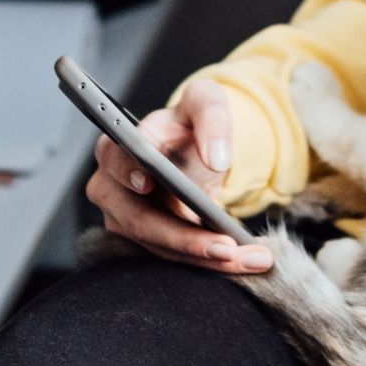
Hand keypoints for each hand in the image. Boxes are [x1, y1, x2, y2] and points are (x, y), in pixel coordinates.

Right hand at [83, 78, 272, 273]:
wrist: (193, 151)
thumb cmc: (191, 124)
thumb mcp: (206, 102)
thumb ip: (212, 118)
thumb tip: (216, 157)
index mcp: (118, 146)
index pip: (120, 160)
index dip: (131, 172)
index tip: (149, 183)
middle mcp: (111, 186)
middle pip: (141, 220)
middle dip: (186, 239)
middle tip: (229, 248)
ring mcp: (123, 219)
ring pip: (161, 247)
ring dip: (207, 259)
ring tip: (253, 259)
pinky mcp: (143, 242)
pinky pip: (175, 258)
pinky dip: (209, 263)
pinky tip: (246, 261)